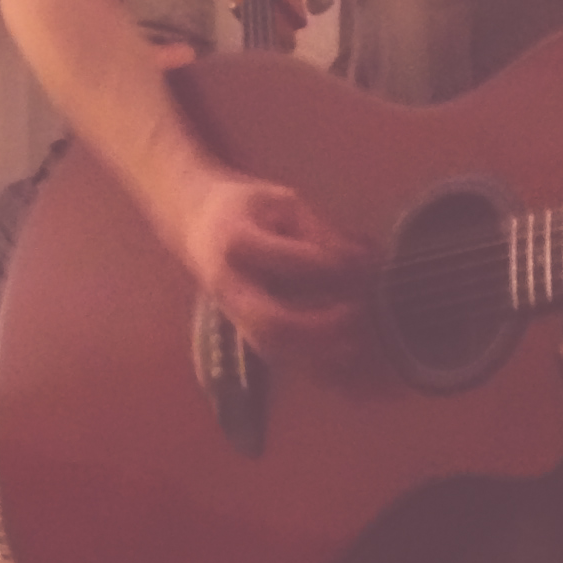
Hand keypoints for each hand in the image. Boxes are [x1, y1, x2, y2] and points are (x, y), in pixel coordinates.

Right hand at [182, 174, 373, 370]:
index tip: (361, 260)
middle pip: (272, 322)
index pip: (287, 261)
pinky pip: (278, 354)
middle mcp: (229, 286)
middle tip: (356, 312)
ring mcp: (234, 314)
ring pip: (274, 347)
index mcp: (237, 243)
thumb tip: (363, 261)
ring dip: (318, 350)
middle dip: (320, 326)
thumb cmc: (250, 209)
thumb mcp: (284, 203)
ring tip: (356, 338)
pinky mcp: (245, 329)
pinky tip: (343, 351)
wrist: (200, 225)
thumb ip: (320, 232)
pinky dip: (311, 359)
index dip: (328, 265)